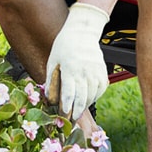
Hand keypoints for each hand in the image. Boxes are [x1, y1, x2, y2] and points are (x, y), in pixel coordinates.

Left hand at [46, 3, 109, 119]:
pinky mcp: (102, 71)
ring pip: (92, 96)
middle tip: (72, 120)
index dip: (66, 108)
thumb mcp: (52, 61)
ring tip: (78, 110)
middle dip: (77, 112)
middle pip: (82, 98)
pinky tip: (88, 99)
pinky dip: (94, 96)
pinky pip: (100, 89)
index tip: (63, 117)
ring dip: (85, 105)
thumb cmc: (64, 46)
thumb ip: (51, 81)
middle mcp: (84, 71)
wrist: (82, 31)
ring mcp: (95, 71)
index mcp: (70, 69)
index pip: (69, 94)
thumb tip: (49, 98)